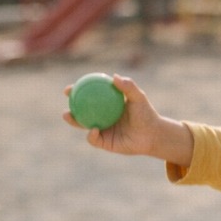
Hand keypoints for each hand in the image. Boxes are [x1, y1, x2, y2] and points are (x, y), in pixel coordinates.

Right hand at [62, 74, 193, 165]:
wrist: (153, 135)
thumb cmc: (146, 114)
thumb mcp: (138, 98)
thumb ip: (128, 87)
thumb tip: (114, 76)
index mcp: (107, 105)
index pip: (89, 96)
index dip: (78, 92)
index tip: (70, 88)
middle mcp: (102, 117)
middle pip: (81, 111)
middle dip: (70, 106)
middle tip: (67, 101)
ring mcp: (102, 130)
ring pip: (83, 125)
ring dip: (74, 121)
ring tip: (67, 115)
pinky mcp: (105, 143)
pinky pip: (94, 139)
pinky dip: (91, 134)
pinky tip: (94, 129)